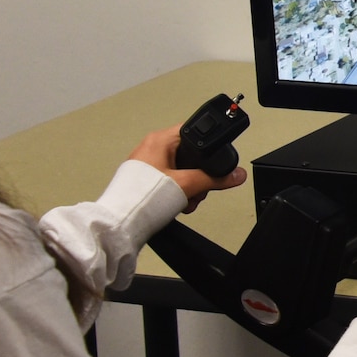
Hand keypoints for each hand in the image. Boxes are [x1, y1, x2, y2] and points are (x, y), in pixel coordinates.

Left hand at [128, 127, 245, 212]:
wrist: (121, 224)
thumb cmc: (142, 199)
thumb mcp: (187, 185)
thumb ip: (215, 179)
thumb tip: (236, 174)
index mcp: (159, 140)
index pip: (193, 132)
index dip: (208, 147)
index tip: (214, 161)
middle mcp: (151, 149)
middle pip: (190, 155)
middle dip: (199, 177)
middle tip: (198, 189)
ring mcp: (147, 165)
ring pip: (181, 171)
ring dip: (190, 188)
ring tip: (187, 200)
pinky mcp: (145, 181)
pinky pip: (170, 182)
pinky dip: (178, 194)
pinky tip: (178, 205)